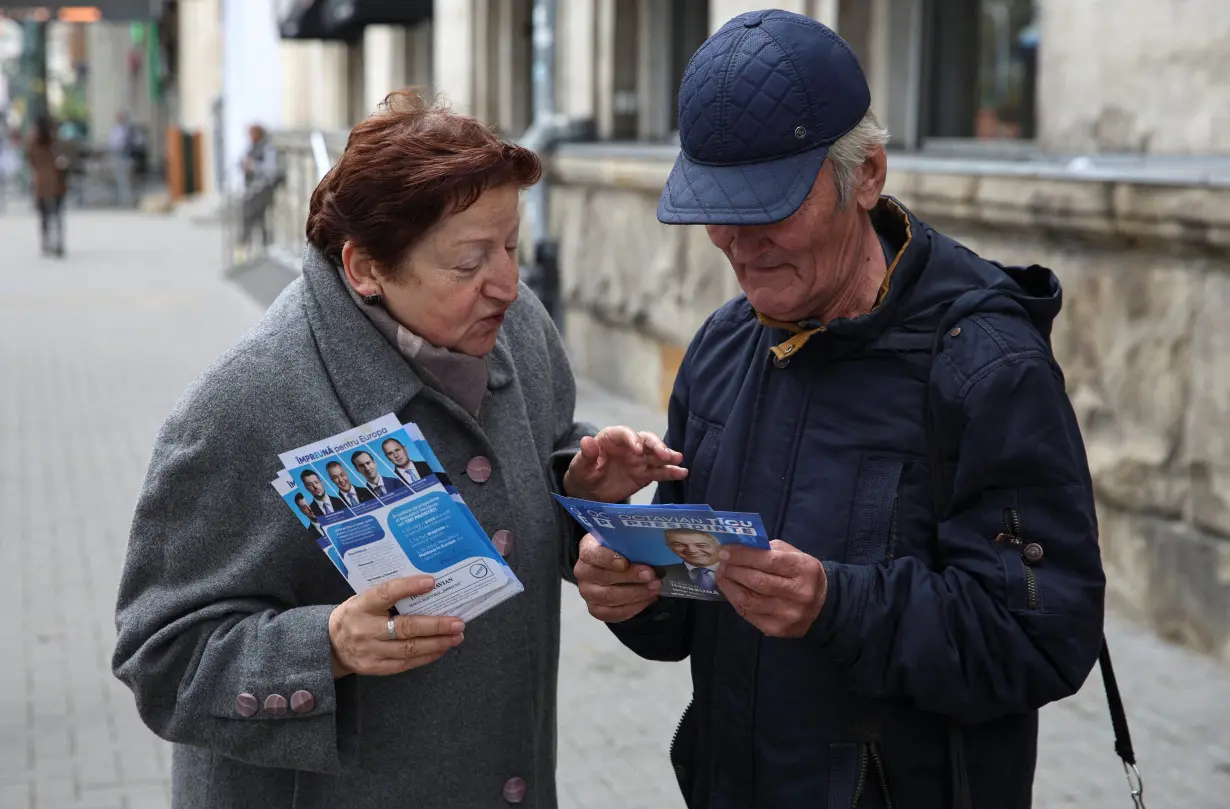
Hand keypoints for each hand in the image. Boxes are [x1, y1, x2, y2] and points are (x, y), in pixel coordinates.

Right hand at [328, 576, 464, 676]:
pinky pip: (405, 664)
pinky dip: (427, 656)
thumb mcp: (363, 599)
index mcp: (361, 605)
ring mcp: (370, 651)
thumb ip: (388, 596)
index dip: (409, 587)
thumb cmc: (355, 615)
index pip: (386, 593)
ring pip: (409, 649)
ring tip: (456, 636)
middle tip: (458, 622)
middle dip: (435, 625)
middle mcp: (364, 629)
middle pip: (405, 628)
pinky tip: (441, 649)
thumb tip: (427, 587)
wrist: (329, 644)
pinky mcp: (374, 668)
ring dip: (437, 643)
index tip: (432, 582)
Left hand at [563, 426, 686, 502]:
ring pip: (656, 454)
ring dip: (668, 456)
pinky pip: (659, 472)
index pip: (625, 433)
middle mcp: (629, 445)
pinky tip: (681, 473)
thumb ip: (586, 455)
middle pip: (646, 440)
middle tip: (664, 455)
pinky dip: (670, 472)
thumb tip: (586, 441)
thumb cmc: (583, 474)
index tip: (637, 449)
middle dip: (656, 446)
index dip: (632, 439)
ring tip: (678, 460)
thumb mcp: (580, 466)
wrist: (589, 491)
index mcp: (612, 438)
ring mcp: (639, 460)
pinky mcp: (645, 474)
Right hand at [574, 534, 661, 621]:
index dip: (608, 559)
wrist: (612, 567)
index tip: (626, 562)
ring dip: (635, 593)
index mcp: (587, 550)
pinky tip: (648, 599)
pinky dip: (634, 607)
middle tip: (651, 575)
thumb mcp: (623, 541)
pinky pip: (613, 613)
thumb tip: (650, 548)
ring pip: (609, 597)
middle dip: (630, 577)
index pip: (592, 554)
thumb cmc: (620, 551)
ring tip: (654, 588)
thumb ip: (630, 544)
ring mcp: (587, 592)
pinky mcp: (595, 609)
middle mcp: (583, 572)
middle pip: (604, 578)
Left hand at [715, 540, 827, 637]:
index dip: (743, 555)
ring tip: (722, 575)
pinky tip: (731, 590)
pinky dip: (735, 600)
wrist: (823, 605)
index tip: (725, 550)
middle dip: (734, 570)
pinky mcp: (777, 629)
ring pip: (749, 600)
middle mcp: (798, 594)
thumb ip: (767, 550)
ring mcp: (788, 615)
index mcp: (804, 569)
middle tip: (722, 562)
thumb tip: (737, 549)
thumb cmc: (802, 573)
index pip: (768, 561)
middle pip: (756, 581)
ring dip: (729, 586)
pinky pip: (749, 614)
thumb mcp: (793, 554)